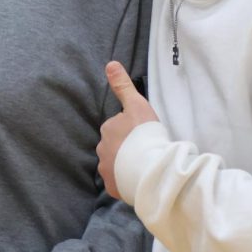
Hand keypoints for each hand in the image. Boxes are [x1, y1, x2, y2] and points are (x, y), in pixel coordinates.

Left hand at [97, 61, 158, 199]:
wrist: (150, 167)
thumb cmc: (145, 134)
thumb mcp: (137, 105)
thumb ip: (123, 86)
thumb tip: (110, 63)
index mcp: (107, 130)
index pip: (117, 128)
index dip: (131, 131)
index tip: (144, 135)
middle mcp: (102, 149)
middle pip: (115, 147)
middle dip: (126, 148)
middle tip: (145, 150)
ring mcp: (106, 169)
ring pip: (116, 165)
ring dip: (126, 165)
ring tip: (144, 166)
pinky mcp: (112, 187)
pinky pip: (118, 182)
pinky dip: (126, 181)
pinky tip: (140, 179)